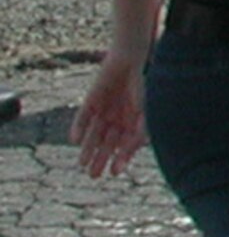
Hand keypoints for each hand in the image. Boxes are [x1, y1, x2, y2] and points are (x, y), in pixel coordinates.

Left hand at [71, 50, 147, 177]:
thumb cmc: (142, 87)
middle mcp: (117, 119)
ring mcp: (103, 110)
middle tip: (93, 175)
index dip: (120, 160)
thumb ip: (140, 131)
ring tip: (82, 164)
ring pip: (94, 134)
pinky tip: (75, 141)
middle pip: (107, 144)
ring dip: (88, 149)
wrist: (130, 61)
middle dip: (100, 159)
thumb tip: (135, 150)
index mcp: (132, 123)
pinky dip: (78, 128)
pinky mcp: (91, 101)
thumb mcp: (144, 113)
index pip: (125, 146)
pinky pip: (83, 117)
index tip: (114, 173)